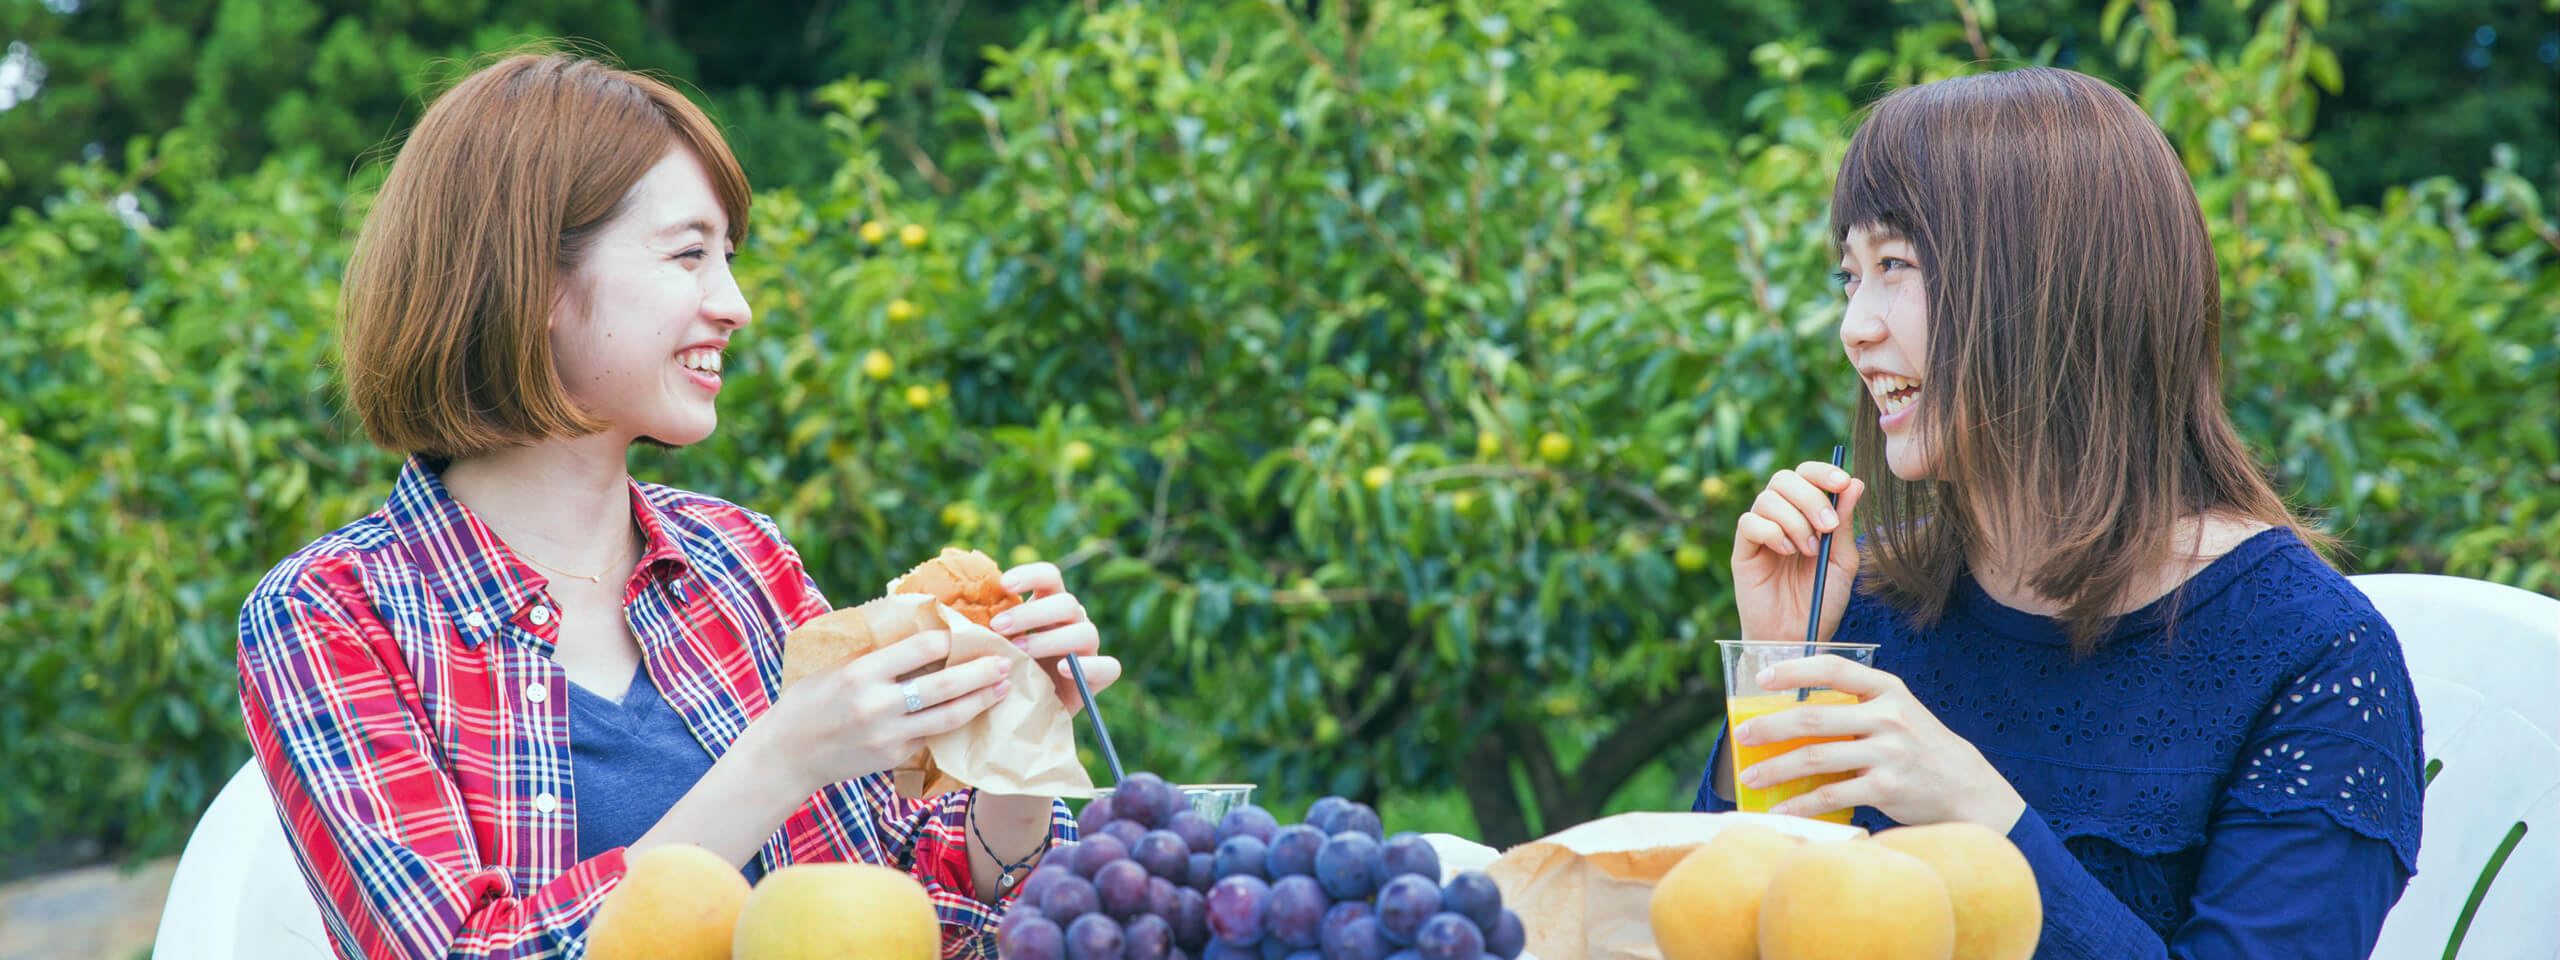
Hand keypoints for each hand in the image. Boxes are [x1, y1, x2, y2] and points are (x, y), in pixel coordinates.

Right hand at [753, 629, 1011, 794]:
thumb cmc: (809, 700)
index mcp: (861, 673)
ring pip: (949, 717)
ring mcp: (888, 735)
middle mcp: (878, 705)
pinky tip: (973, 711)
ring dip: (981, 701)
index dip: (951, 638)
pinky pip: (933, 737)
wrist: (786, 754)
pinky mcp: (894, 757)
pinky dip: (956, 722)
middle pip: (945, 685)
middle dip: (981, 671)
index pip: (922, 648)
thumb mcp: (837, 666)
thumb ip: (877, 654)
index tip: (969, 631)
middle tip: (1006, 660)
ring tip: (1003, 688)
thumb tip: (922, 628)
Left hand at [985, 560, 1121, 713]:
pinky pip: (1108, 667)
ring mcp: (1087, 648)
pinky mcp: (1098, 677)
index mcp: (1048, 605)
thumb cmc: (1001, 671)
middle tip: (998, 627)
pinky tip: (1063, 669)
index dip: (1030, 575)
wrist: (1019, 713)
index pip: (1050, 577)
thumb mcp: (990, 644)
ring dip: (1050, 639)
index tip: (1004, 584)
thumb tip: (946, 604)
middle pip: (1066, 602)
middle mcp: (1072, 622)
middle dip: (1031, 613)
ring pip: (1085, 631)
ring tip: (1020, 653)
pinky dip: (1089, 666)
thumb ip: (981, 625)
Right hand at [1732, 461, 1864, 646]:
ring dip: (1794, 520)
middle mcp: (1781, 518)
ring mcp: (1759, 533)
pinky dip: (1771, 532)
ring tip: (1807, 550)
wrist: (1798, 637)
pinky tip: (1785, 553)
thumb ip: (1845, 523)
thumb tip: (1855, 482)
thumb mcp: (1842, 561)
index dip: (1822, 471)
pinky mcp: (1742, 550)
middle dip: (1810, 497)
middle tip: (1827, 526)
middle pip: (1784, 478)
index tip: (1842, 482)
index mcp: (1806, 514)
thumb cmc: (1821, 601)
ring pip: (1768, 498)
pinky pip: (1749, 522)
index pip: (1807, 475)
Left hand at [1732, 654, 2024, 829]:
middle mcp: (1888, 717)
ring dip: (1775, 769)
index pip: (1835, 668)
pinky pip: (1832, 795)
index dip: (1795, 669)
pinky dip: (1800, 805)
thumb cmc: (1916, 747)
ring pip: (1816, 758)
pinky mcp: (1887, 788)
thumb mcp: (1896, 712)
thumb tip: (1786, 711)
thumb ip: (1854, 706)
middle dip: (1769, 727)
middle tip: (1741, 735)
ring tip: (1749, 776)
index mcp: (1887, 690)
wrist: (1966, 787)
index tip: (1762, 676)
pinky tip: (1779, 809)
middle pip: (1814, 718)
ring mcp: (1889, 753)